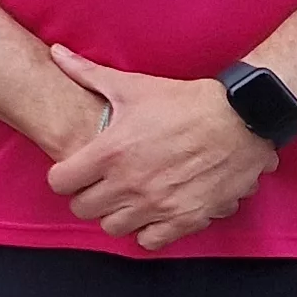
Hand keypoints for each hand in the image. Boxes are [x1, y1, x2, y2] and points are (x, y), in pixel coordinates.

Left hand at [42, 46, 278, 249]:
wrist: (240, 118)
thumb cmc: (184, 102)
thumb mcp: (133, 86)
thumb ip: (87, 74)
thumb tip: (56, 54)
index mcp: (110, 152)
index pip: (60, 182)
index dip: (64, 176)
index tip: (75, 170)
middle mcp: (129, 183)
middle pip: (83, 208)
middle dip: (87, 196)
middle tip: (100, 183)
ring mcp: (157, 205)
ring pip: (113, 227)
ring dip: (115, 214)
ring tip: (126, 197)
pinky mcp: (185, 218)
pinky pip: (149, 242)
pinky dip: (147, 231)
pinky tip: (152, 212)